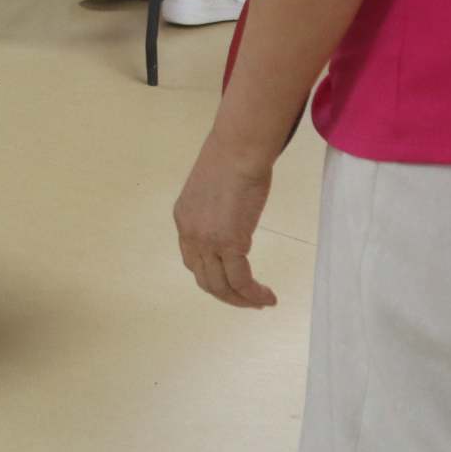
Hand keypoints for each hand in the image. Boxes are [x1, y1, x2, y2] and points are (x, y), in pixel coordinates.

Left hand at [173, 140, 278, 309]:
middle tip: (248, 300)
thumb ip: (216, 210)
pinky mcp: (229, 243)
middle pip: (204, 278)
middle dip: (226, 295)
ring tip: (261, 302)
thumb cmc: (232, 159)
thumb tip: (231, 217)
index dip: (212, 276)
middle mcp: (189, 233)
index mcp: (183, 218)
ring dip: (241, 300)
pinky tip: (267, 296)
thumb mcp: (214, 189)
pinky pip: (240, 281)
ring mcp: (207, 241)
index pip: (193, 259)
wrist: (238, 150)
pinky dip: (253, 294)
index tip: (232, 282)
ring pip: (220, 286)